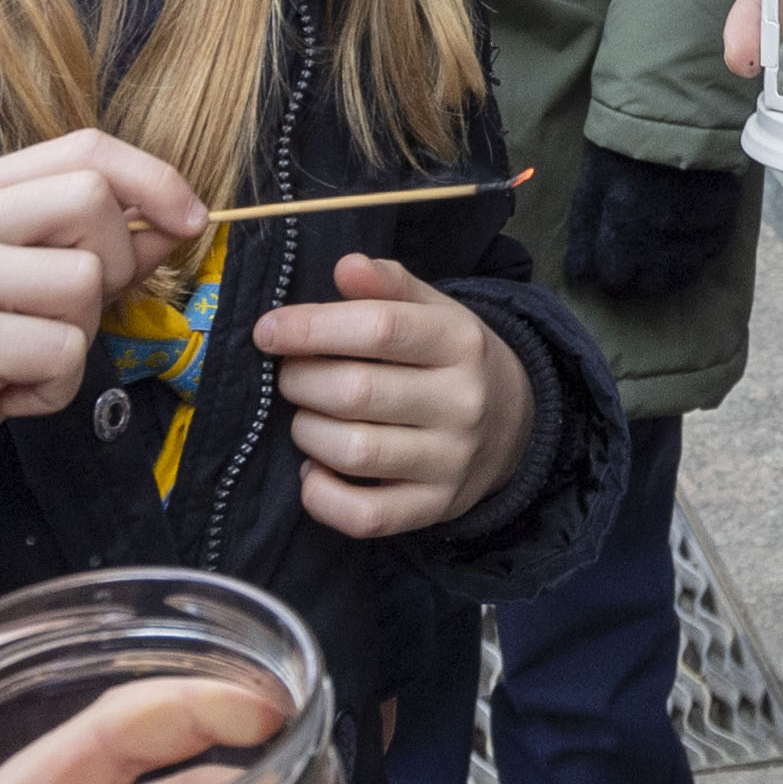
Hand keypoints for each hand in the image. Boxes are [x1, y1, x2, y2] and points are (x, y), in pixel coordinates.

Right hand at [0, 130, 211, 526]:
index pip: (84, 149)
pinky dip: (56, 389)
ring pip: (83, 281)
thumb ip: (98, 248)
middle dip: (113, 265)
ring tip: (26, 362)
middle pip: (92, 201)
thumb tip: (180, 220)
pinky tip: (9, 396)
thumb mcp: (27, 286)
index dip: (153, 178)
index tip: (192, 220)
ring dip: (79, 339)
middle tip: (69, 317)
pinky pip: (63, 350)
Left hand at [250, 251, 534, 538]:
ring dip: (307, 431)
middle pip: (356, 392)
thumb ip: (389, 285)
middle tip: (290, 375)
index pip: (379, 329)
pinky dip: (322, 495)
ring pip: (353, 452)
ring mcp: (450, 462)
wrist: (514, 426)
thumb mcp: (433, 310)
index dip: (311, 327)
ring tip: (306, 417)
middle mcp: (462, 403)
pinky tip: (314, 470)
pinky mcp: (434, 509)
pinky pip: (364, 517)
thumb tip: (346, 266)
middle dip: (300, 380)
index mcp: (461, 342)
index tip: (268, 331)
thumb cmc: (451, 360)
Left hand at [561, 149, 746, 302]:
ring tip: (664, 250)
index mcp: (622, 217)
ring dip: (671, 268)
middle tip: (639, 257)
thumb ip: (584, 227)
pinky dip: (700, 248)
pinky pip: (711, 251)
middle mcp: (661, 226)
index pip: (613, 275)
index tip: (612, 262)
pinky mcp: (725, 213)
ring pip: (682, 273)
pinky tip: (689, 234)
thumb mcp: (593, 178)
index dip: (610, 271)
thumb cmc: (624, 143)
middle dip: (641, 275)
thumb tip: (578, 274)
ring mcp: (696, 222)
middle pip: (649, 282)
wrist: (675, 106)